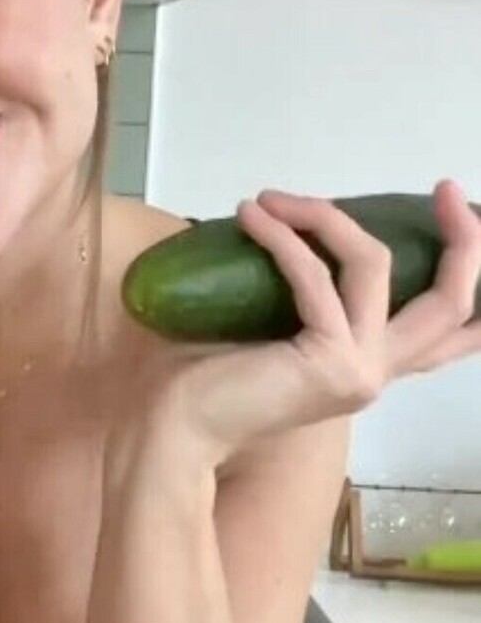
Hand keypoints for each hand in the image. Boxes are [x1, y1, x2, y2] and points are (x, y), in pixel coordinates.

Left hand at [161, 180, 480, 463]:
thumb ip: (311, 299)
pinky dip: (283, 237)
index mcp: (368, 367)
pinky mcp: (330, 361)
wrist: (172, 433)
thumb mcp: (278, 330)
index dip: (475, 280)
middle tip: (446, 189)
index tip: (470, 222)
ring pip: (376, 266)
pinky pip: (314, 277)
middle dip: (464, 240)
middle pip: (451, 303)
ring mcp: (359, 371)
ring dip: (325, 216)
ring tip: (271, 199)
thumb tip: (300, 224)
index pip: (449, 336)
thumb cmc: (204, 383)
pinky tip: (250, 215)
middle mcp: (375, 372)